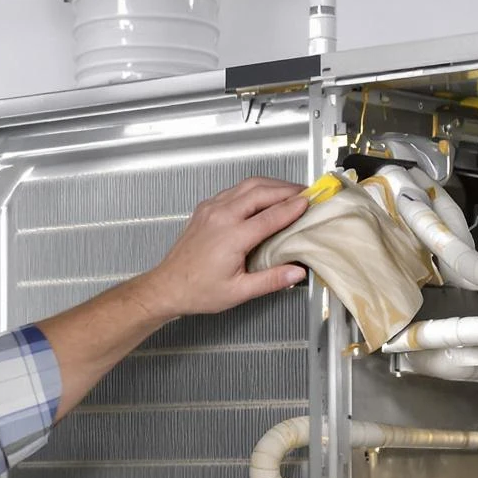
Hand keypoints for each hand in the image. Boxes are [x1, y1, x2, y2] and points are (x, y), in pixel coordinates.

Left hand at [126, 178, 307, 321]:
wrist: (168, 286)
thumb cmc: (198, 290)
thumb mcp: (239, 291)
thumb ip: (271, 280)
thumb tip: (297, 272)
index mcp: (232, 236)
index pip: (271, 215)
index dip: (293, 207)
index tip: (309, 203)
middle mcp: (221, 216)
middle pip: (261, 191)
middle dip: (286, 189)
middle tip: (305, 193)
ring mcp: (211, 209)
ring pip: (247, 185)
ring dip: (271, 185)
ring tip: (289, 191)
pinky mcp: (205, 208)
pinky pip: (234, 190)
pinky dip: (253, 188)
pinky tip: (263, 195)